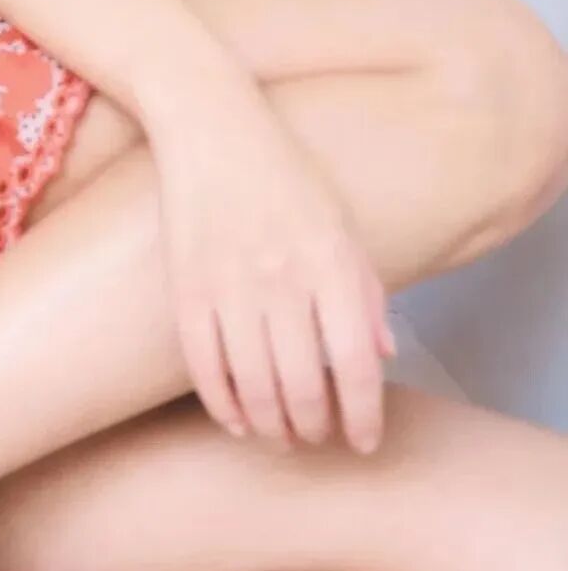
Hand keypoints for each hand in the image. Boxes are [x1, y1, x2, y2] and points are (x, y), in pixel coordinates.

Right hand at [148, 93, 395, 455]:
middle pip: (304, 386)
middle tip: (318, 440)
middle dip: (315, 428)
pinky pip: (203, 366)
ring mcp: (230, 285)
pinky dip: (222, 405)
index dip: (364, 416)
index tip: (364, 441)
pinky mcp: (186, 287)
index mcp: (331, 263)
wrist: (212, 128)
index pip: (358, 364)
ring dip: (272, 427)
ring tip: (282, 437)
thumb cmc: (286, 175)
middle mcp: (283, 279)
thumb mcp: (341, 222)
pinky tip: (237, 420)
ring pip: (254, 386)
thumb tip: (384, 355)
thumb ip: (365, 290)